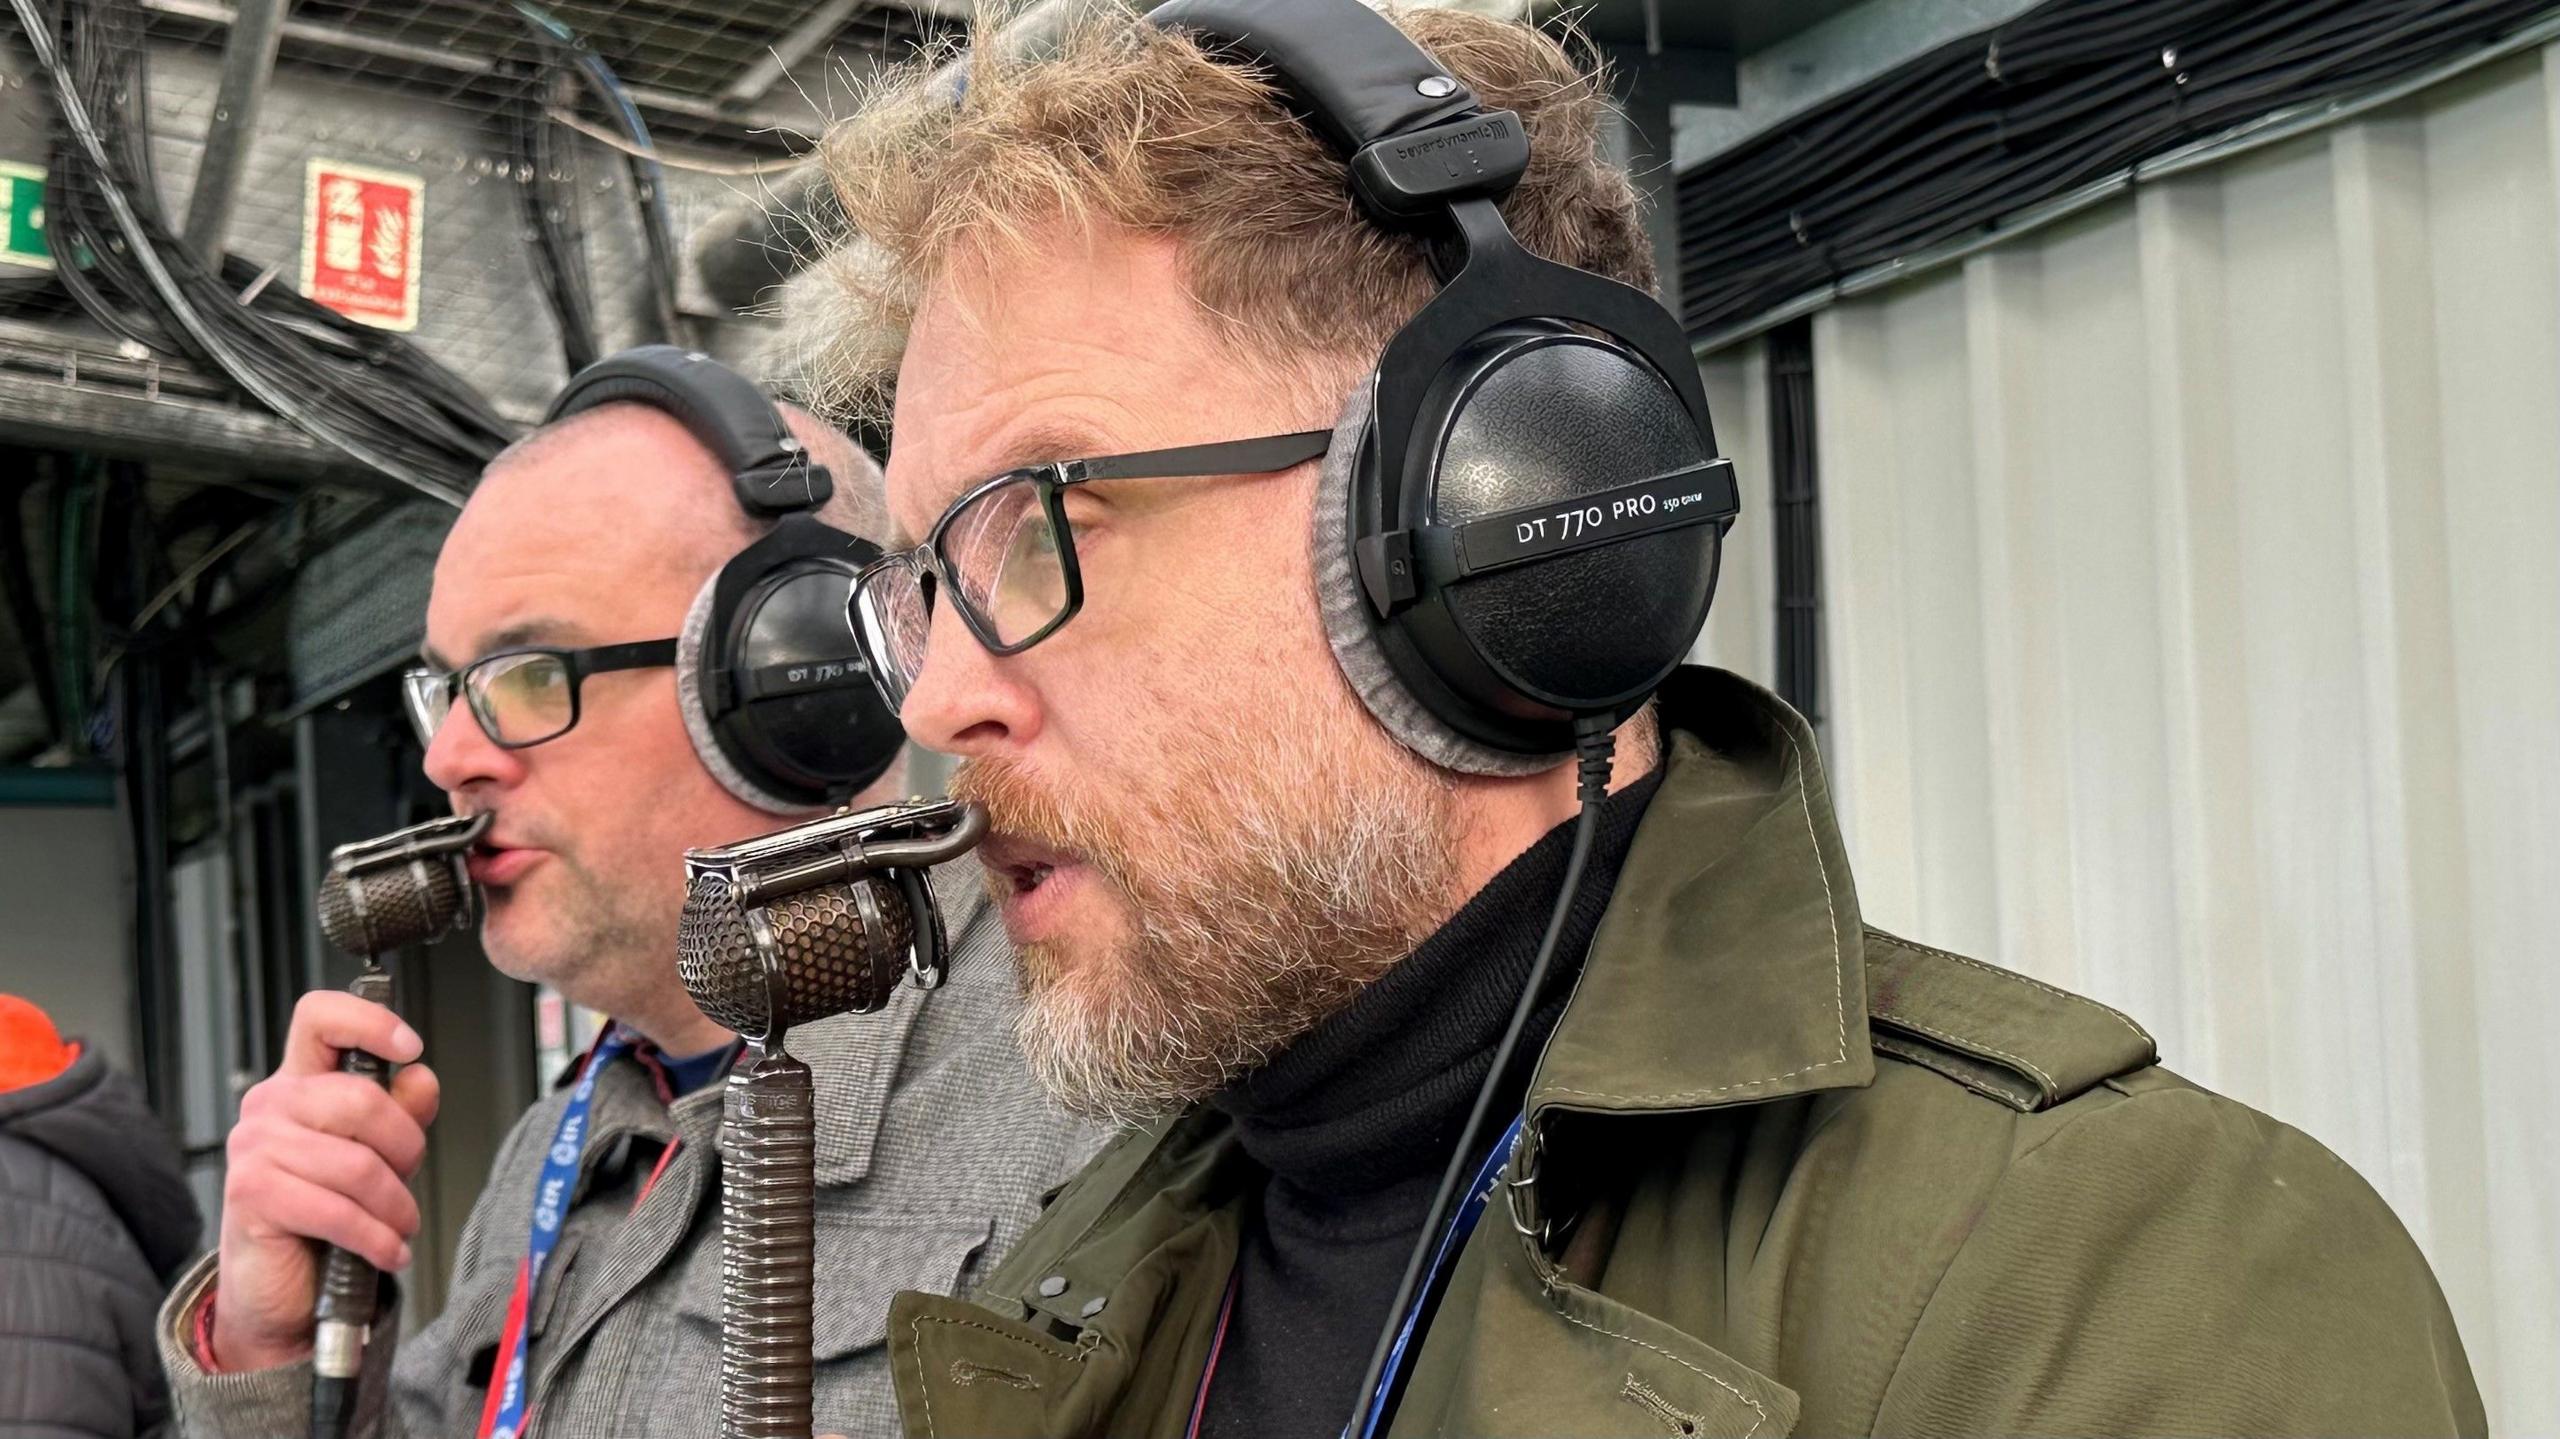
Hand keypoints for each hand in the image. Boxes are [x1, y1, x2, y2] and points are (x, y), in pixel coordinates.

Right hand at [209, 990, 438, 1371]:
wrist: (280, 1283)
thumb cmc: (325, 1210)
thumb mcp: (376, 1154)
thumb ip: (402, 1112)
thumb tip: (420, 1077)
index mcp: (300, 1081)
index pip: (319, 1018)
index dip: (369, 1021)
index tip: (410, 1047)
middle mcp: (269, 1104)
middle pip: (360, 1099)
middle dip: (405, 1146)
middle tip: (409, 1178)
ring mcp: (254, 1148)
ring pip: (357, 1164)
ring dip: (395, 1206)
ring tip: (400, 1225)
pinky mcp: (251, 1195)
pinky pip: (337, 1211)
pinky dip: (376, 1238)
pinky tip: (388, 1250)